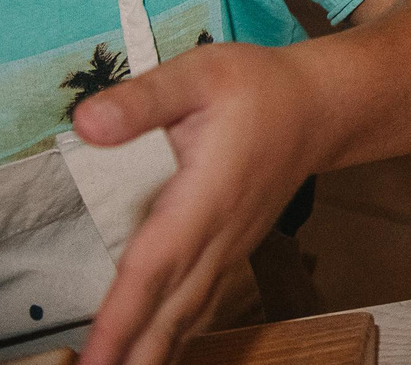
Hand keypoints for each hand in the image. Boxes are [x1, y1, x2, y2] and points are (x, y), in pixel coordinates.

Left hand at [73, 40, 325, 364]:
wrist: (323, 108)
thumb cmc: (262, 89)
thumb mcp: (200, 74)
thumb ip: (143, 99)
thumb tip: (86, 123)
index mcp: (204, 197)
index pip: (154, 267)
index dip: (122, 318)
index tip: (96, 360)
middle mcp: (218, 235)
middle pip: (169, 311)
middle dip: (132, 355)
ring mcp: (228, 249)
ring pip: (185, 316)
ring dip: (151, 354)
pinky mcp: (231, 251)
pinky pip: (198, 307)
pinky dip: (174, 338)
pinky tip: (155, 355)